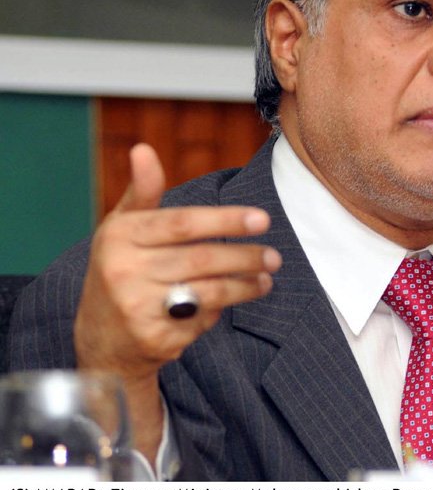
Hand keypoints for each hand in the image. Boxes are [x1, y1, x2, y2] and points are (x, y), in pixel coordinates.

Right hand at [74, 144, 280, 463]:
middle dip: (245, 256)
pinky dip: (220, 311)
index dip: (226, 219)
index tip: (263, 219)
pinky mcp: (153, 339)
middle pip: (201, 258)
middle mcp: (123, 271)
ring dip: (245, 285)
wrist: (100, 341)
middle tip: (274, 256)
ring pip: (208, 291)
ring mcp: (136, 308)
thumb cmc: (121, 270)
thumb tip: (143, 148)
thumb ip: (142, 192)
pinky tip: (231, 302)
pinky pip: (202, 320)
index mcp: (119, 236)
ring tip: (266, 279)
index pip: (182, 223)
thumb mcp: (122, 229)